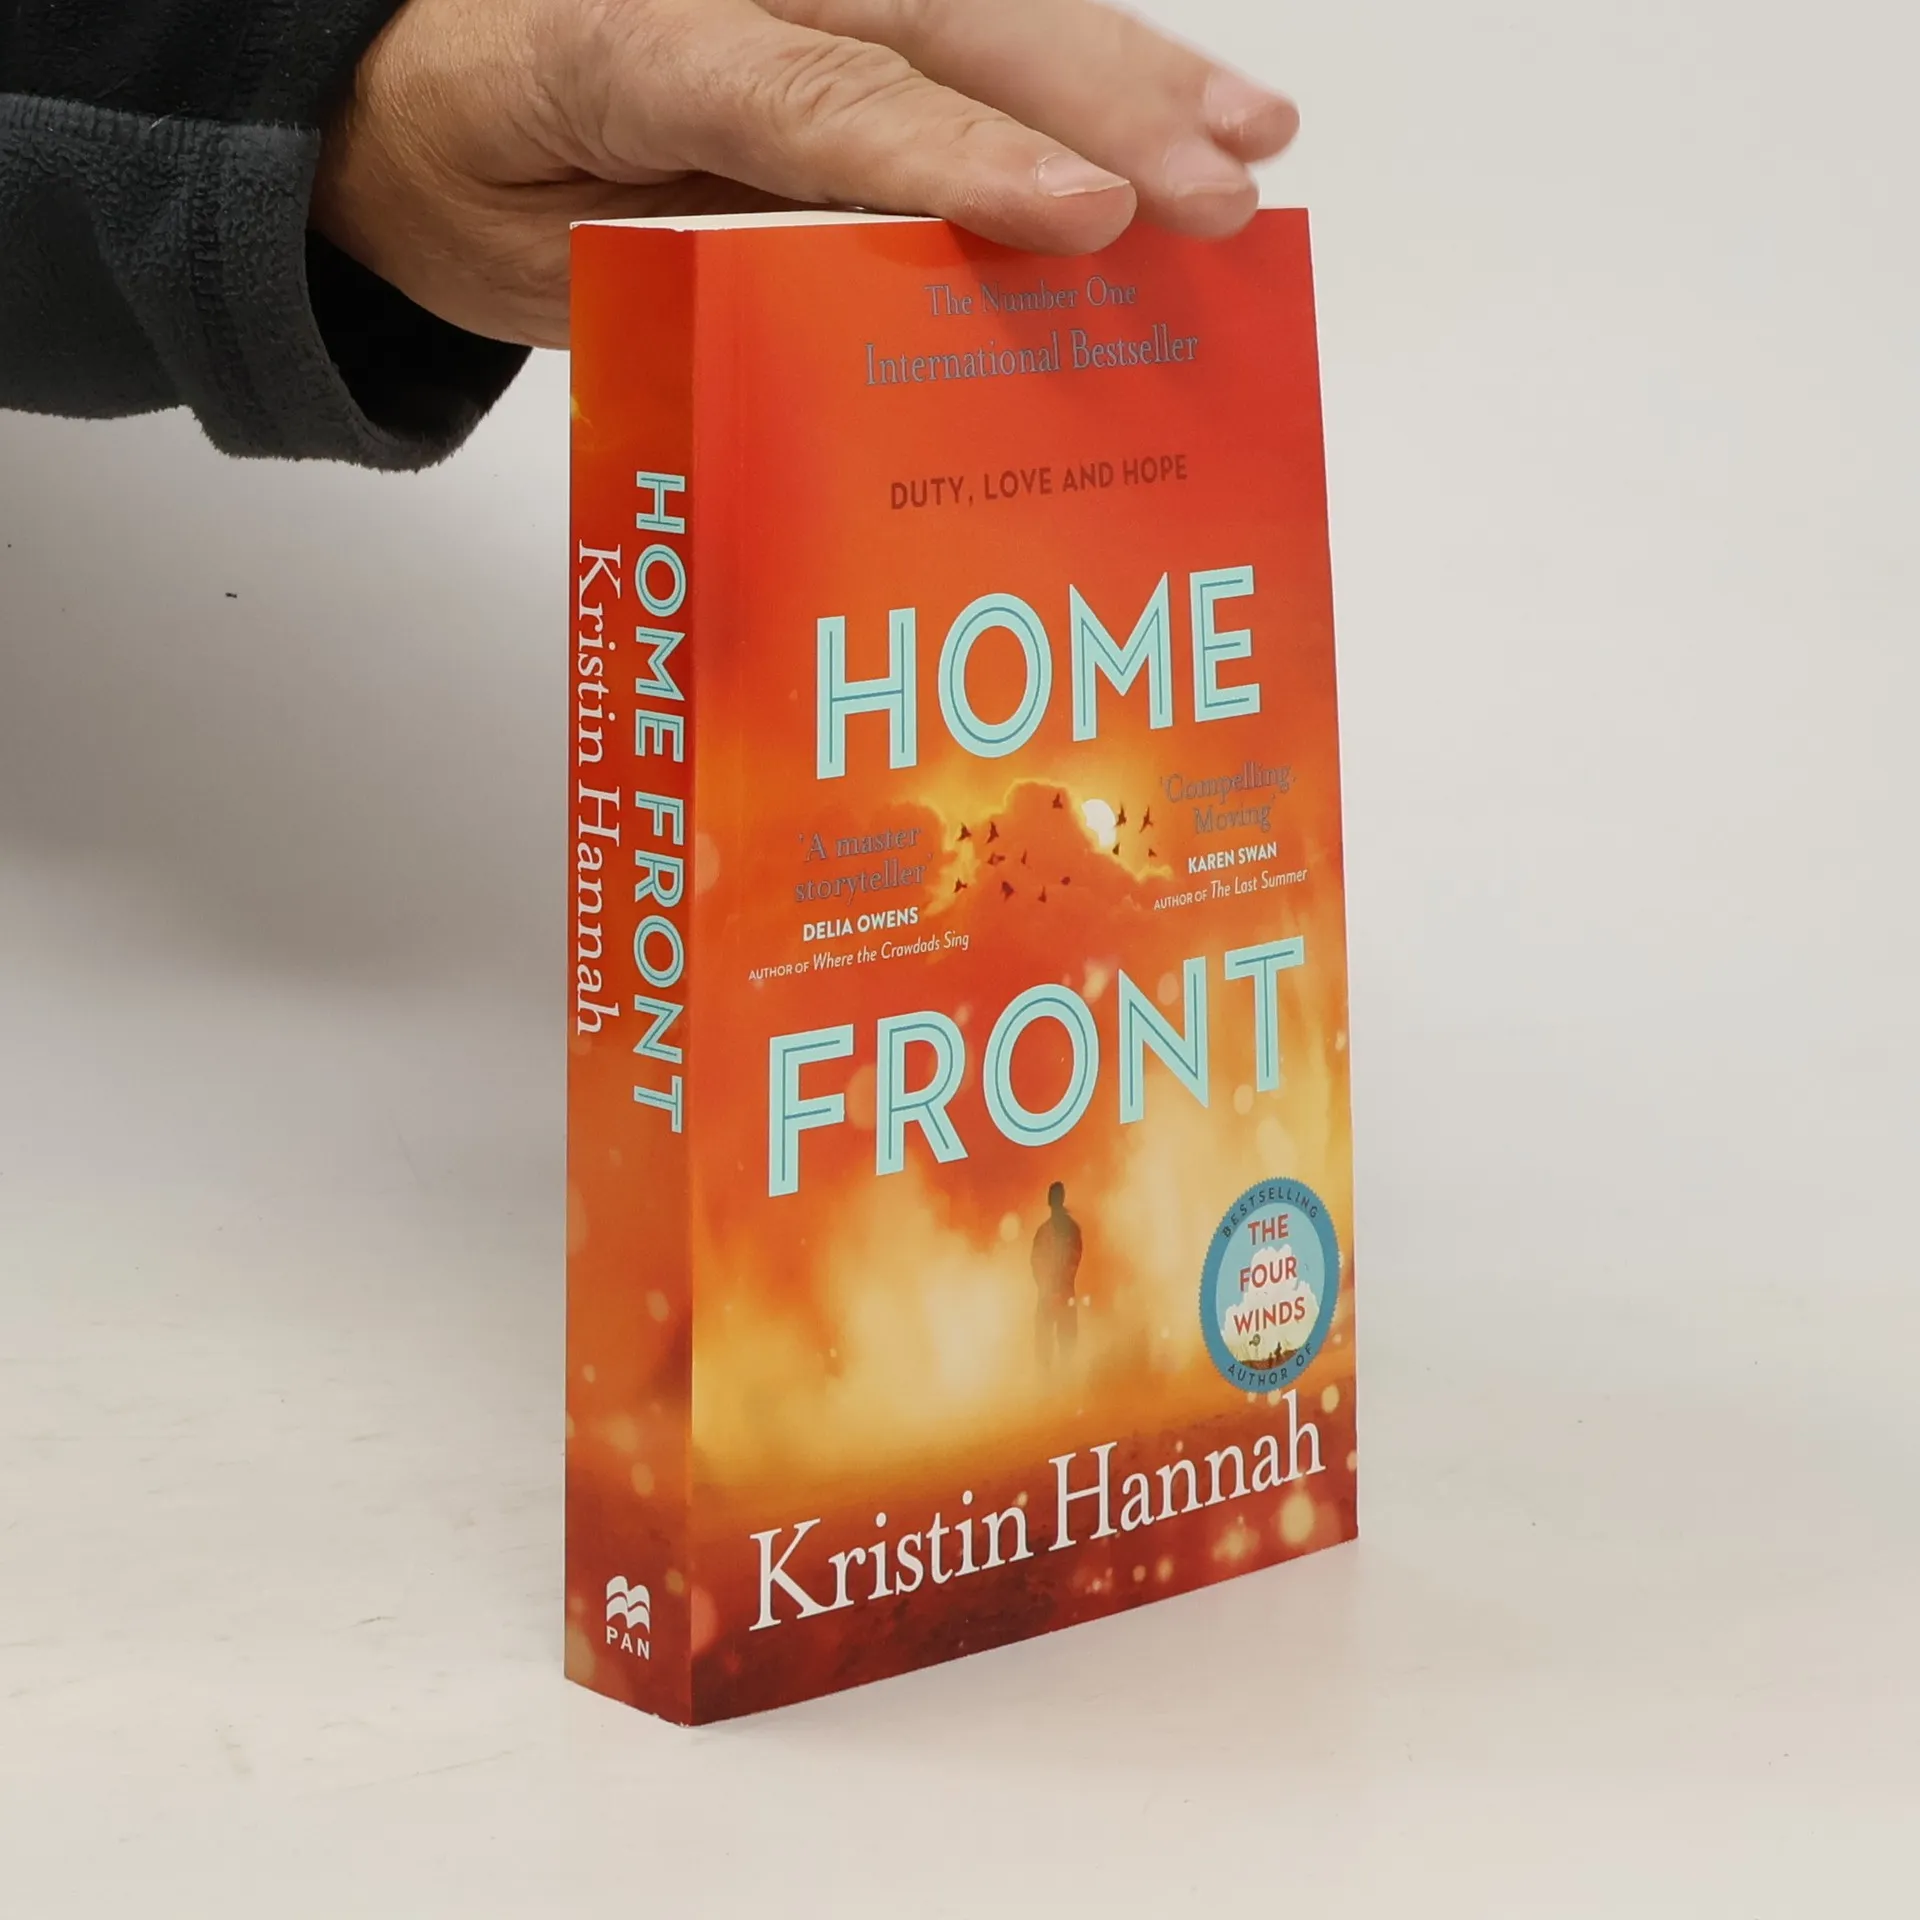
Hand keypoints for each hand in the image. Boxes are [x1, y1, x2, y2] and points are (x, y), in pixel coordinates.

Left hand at [311, 0, 1298, 347]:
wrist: (410, 95)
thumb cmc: (479, 191)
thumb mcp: (554, 274)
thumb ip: (705, 271)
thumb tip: (887, 296)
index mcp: (625, 45)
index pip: (811, 98)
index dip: (956, 156)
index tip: (1082, 219)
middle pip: (934, 23)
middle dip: (1095, 109)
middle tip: (1219, 194)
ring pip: (979, 0)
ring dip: (1128, 69)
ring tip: (1251, 139)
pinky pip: (968, 20)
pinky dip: (1081, 58)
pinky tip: (1179, 101)